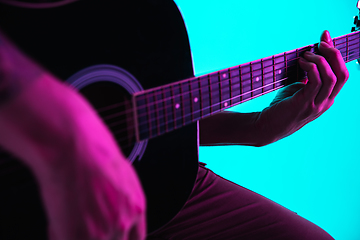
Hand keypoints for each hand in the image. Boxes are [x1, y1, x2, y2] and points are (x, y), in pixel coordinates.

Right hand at [0, 30, 145, 239]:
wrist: (71, 142)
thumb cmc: (93, 150)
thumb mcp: (122, 174)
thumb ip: (123, 201)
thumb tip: (117, 218)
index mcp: (137, 206)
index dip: (120, 239)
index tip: (110, 237)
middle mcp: (123, 221)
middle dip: (97, 236)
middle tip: (83, 224)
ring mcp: (102, 231)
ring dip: (76, 234)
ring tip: (68, 215)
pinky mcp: (76, 235)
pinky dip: (58, 233)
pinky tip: (57, 218)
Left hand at [257, 30, 348, 143]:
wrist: (268, 127)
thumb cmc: (281, 108)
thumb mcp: (298, 91)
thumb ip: (308, 79)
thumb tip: (309, 58)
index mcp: (326, 98)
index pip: (341, 74)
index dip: (336, 54)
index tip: (325, 38)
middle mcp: (326, 102)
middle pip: (342, 74)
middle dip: (334, 54)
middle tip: (320, 43)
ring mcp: (317, 105)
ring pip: (332, 77)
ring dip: (320, 60)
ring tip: (306, 54)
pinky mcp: (305, 104)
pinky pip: (316, 81)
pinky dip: (311, 67)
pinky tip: (301, 63)